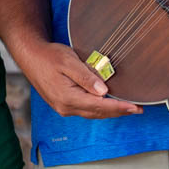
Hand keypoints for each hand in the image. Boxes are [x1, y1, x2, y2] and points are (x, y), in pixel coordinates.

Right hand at [16, 40, 142, 118]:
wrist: (30, 56)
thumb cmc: (49, 55)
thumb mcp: (68, 61)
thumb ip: (86, 77)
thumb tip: (103, 92)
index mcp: (68, 98)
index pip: (100, 106)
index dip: (119, 107)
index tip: (135, 108)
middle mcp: (66, 107)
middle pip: (98, 113)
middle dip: (119, 111)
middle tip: (138, 109)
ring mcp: (63, 108)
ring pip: (92, 113)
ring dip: (110, 111)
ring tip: (127, 108)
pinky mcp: (62, 104)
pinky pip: (85, 110)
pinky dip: (99, 108)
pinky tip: (107, 104)